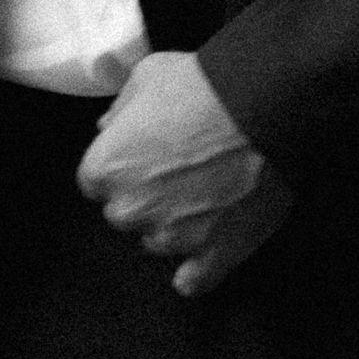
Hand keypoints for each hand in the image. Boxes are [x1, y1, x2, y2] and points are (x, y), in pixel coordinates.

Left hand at [76, 49, 296, 299]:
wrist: (263, 105)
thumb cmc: (201, 86)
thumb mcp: (146, 77)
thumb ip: (120, 110)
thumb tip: (109, 127)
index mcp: (104, 169)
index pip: (96, 181)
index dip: (122, 166)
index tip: (144, 155)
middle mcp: (131, 210)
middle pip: (125, 213)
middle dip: (146, 195)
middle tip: (179, 170)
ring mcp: (173, 236)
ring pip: (160, 241)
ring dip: (175, 224)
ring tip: (206, 192)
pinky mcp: (216, 253)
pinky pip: (195, 281)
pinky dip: (197, 272)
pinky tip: (202, 259)